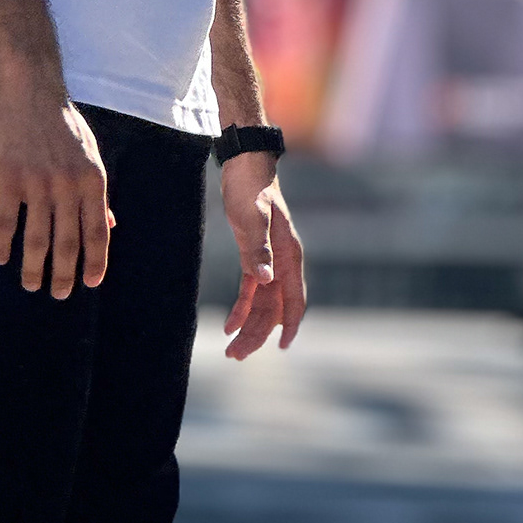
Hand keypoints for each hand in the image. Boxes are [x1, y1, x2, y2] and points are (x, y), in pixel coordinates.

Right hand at [0, 78, 111, 296]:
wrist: (32, 87)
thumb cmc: (63, 121)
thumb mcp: (90, 153)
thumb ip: (97, 191)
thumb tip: (110, 224)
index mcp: (93, 179)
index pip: (98, 231)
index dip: (95, 261)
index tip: (90, 284)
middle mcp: (68, 184)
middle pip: (67, 241)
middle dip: (64, 273)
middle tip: (58, 295)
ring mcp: (38, 181)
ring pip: (36, 236)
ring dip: (33, 266)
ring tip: (31, 284)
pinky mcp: (9, 176)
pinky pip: (6, 219)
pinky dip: (3, 242)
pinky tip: (1, 257)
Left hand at [220, 153, 305, 358]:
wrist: (245, 166)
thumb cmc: (251, 189)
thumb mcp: (253, 217)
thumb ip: (258, 248)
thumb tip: (265, 280)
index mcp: (289, 256)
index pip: (294, 298)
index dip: (289, 324)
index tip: (282, 347)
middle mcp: (283, 263)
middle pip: (274, 308)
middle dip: (257, 334)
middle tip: (236, 356)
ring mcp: (270, 261)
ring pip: (262, 304)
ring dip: (249, 327)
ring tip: (231, 351)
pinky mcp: (254, 256)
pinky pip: (251, 291)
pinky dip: (241, 308)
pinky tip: (228, 325)